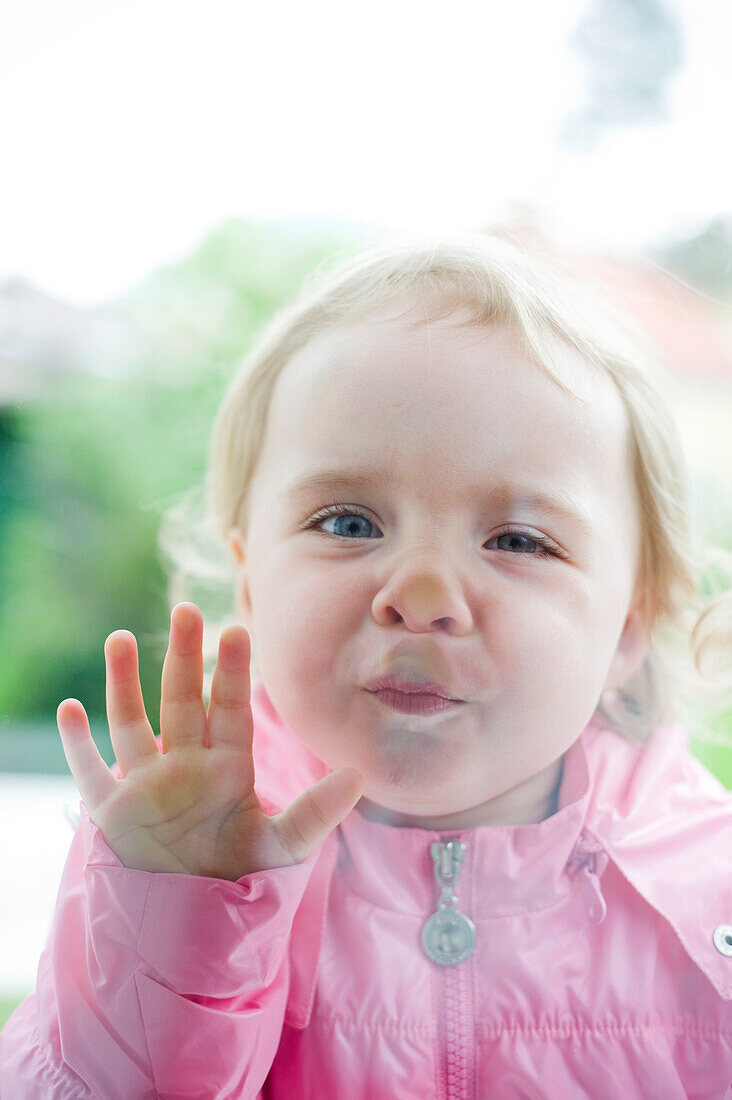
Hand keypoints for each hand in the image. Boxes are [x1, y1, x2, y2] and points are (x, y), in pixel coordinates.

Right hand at [56, 602, 363, 880]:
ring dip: (123, 682)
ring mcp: (146, 784)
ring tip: (118, 637)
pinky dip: (77, 744)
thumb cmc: (240, 880)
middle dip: (183, 656)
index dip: (231, 671)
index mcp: (227, 767)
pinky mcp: (113, 812)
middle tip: (186, 610)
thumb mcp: (283, 848)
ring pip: (132, 722)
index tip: (238, 630)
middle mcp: (186, 765)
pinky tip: (70, 709)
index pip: (229, 708)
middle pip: (181, 700)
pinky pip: (90, 771)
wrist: (195, 926)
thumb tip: (361, 775)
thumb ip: (316, 812)